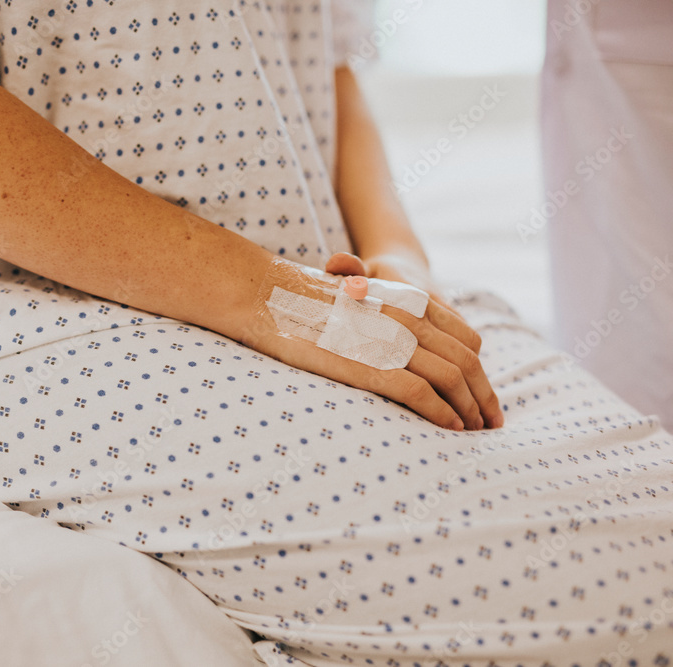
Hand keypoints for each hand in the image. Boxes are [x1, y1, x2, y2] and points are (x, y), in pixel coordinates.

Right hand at [244, 257, 502, 430]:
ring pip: (452, 380)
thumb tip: (402, 333)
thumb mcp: (356, 292)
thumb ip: (386, 311)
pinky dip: (442, 414)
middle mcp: (409, 318)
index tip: (484, 396)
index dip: (481, 373)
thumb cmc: (307, 299)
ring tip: (470, 432)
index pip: (467, 340)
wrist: (270, 294)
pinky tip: (449, 429)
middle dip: (483, 397)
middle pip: (467, 363)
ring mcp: (392, 342)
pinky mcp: (372, 367)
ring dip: (468, 411)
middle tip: (488, 424)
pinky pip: (422, 394)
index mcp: (411, 300)